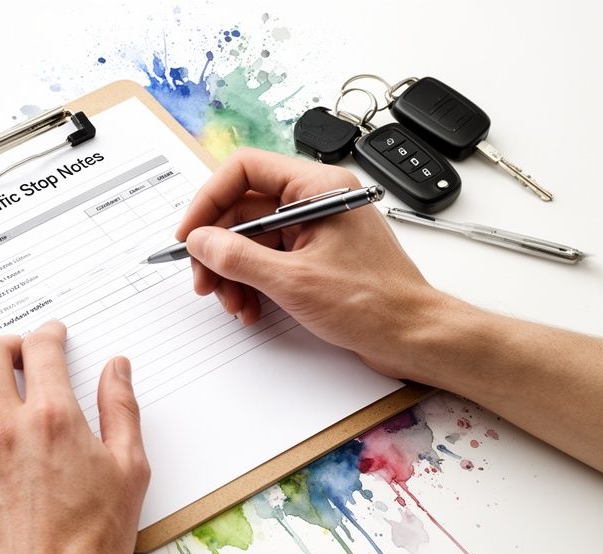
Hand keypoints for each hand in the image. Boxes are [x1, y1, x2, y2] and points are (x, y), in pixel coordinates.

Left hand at [0, 320, 149, 553]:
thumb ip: (121, 409)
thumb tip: (117, 368)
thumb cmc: (91, 542)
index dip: (49, 333)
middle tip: (20, 355)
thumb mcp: (129, 470)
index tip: (52, 336)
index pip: (41, 348)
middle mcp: (4, 425)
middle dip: (7, 343)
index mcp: (53, 417)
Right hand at [176, 148, 444, 379]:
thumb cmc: (374, 304)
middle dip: (218, 248)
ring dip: (232, 272)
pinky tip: (249, 308)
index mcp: (317, 187)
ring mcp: (314, 229)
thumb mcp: (292, 281)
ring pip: (251, 239)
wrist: (412, 336)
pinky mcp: (313, 256)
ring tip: (232, 304)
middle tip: (203, 281)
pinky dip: (251, 283)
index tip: (190, 233)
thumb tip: (200, 242)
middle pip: (243, 209)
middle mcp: (314, 201)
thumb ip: (237, 258)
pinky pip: (267, 259)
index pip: (244, 169)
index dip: (209, 199)